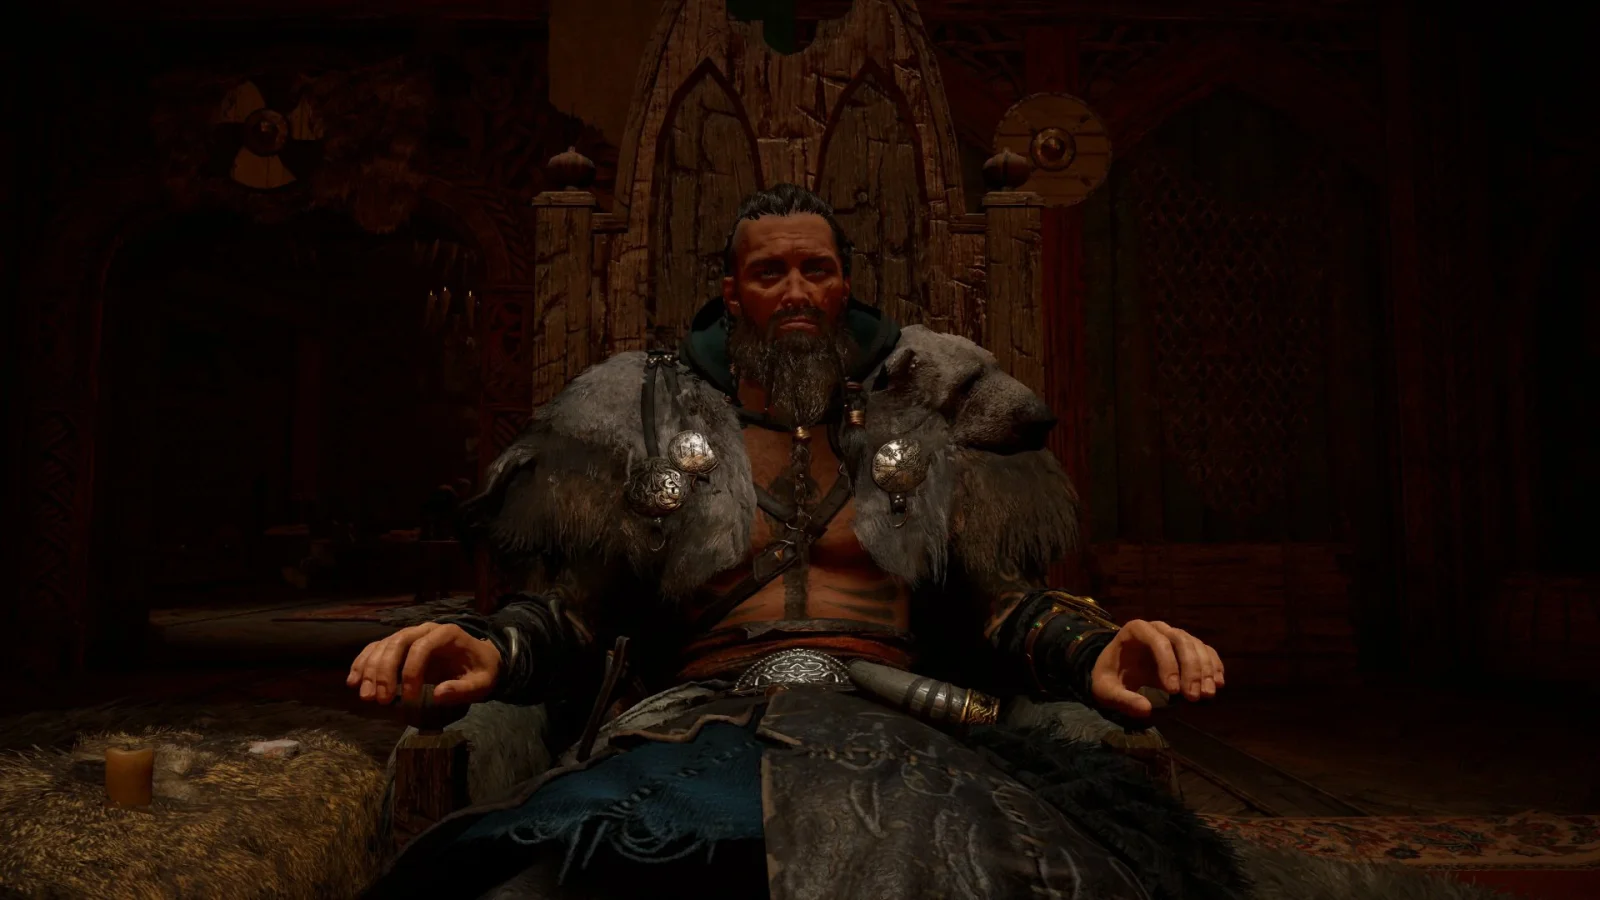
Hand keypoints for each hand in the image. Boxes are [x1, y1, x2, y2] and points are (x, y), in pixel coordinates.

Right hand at [346, 622, 501, 706]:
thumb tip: (437, 695)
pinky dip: (363, 663)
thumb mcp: (482, 683)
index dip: (411, 672)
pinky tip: (353, 682)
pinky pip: (377, 649)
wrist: (481, 661)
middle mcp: (425, 630)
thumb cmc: (481, 671)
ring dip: (370, 670)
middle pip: (397, 643)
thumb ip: (463, 690)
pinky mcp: (401, 646)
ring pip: (383, 646)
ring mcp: (411, 636)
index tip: (409, 698)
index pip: (422, 647)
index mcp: (447, 634)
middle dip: (384, 672)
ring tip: (365, 696)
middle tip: (380, 700)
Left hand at [1089, 620, 1224, 717]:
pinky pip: (1205, 651)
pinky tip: (1217, 683)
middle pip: (1182, 640)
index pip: (1158, 641)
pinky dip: (1213, 666)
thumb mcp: (1106, 690)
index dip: (1168, 664)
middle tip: (1194, 697)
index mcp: (1136, 631)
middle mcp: (1158, 628)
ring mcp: (1174, 635)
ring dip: (1205, 670)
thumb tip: (1146, 710)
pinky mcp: (1186, 647)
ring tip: (1207, 695)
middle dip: (1191, 669)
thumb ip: (1122, 699)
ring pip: (1197, 645)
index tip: (1173, 690)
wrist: (1114, 670)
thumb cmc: (1109, 676)